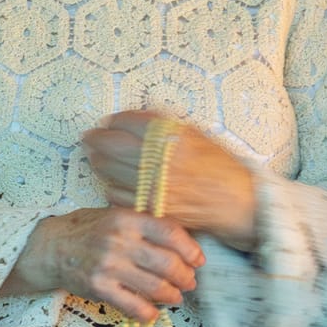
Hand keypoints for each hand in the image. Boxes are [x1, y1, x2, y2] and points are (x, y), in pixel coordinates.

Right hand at [11, 207, 203, 322]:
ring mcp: (109, 266)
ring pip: (156, 287)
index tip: (198, 260)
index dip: (190, 249)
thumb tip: (182, 241)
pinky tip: (153, 311)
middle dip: (185, 277)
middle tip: (189, 282)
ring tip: (175, 297)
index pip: (170, 233)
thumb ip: (144, 224)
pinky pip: (134, 306)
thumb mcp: (115, 215)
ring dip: (173, 296)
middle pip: (168, 263)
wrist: (51, 248)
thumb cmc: (87, 230)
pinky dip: (149, 313)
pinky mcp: (100, 288)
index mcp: (127, 219)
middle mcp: (119, 241)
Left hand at [82, 111, 259, 248]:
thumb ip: (165, 124)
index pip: (129, 121)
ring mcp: (156, 187)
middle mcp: (162, 161)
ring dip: (98, 163)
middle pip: (112, 145)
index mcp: (174, 137)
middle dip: (95, 140)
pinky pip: (119, 197)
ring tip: (96, 158)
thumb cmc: (219, 166)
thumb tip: (131, 117)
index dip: (114, 120)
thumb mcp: (196, 134)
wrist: (237, 201)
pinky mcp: (154, 209)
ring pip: (111, 172)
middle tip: (89, 138)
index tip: (108, 121)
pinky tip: (113, 183)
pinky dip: (111, 188)